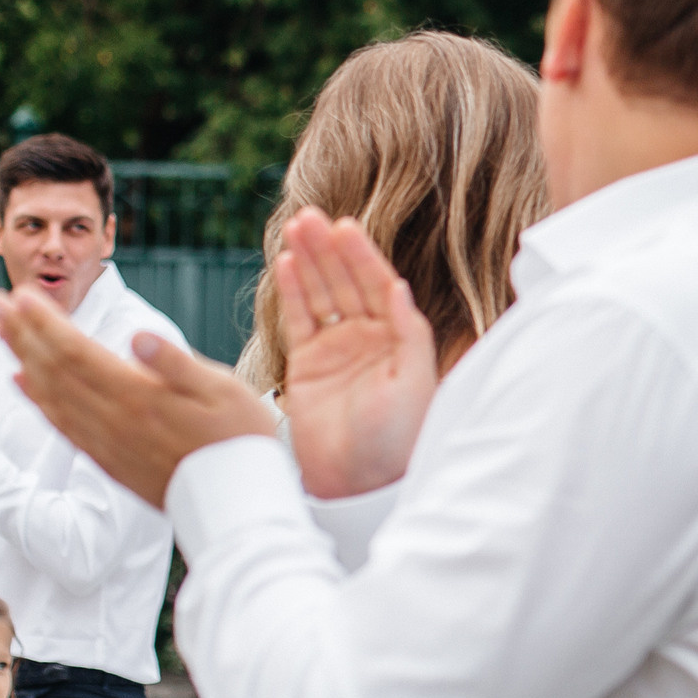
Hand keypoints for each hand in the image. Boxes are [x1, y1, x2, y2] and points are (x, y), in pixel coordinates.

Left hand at [0, 288, 274, 507]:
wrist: (235, 502)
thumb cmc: (239, 438)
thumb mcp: (223, 390)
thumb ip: (177, 363)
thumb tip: (138, 335)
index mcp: (137, 395)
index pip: (78, 352)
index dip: (46, 324)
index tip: (22, 295)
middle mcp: (111, 418)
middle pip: (53, 370)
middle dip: (21, 332)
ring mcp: (105, 440)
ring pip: (50, 395)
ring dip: (21, 359)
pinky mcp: (106, 458)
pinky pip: (60, 424)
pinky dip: (35, 399)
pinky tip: (21, 381)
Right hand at [275, 210, 438, 497]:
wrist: (358, 481)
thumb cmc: (395, 437)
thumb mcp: (412, 383)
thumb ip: (407, 333)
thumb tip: (398, 286)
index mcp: (399, 338)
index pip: (378, 285)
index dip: (362, 256)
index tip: (346, 226)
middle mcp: (370, 337)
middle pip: (346, 282)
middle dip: (330, 249)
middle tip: (311, 216)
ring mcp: (337, 348)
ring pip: (321, 294)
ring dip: (309, 261)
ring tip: (295, 227)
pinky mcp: (307, 364)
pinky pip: (299, 319)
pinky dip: (292, 292)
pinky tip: (285, 263)